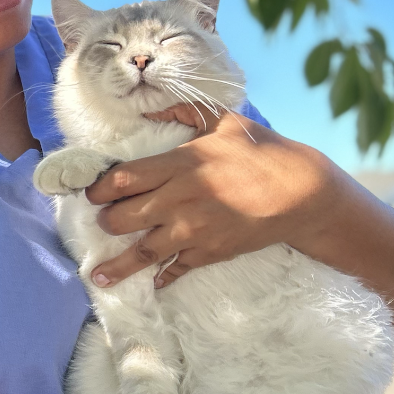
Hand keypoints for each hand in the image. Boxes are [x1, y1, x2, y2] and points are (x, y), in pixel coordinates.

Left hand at [84, 103, 331, 288]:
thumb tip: (148, 109)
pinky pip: (177, 268)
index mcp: (181, 165)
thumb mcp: (223, 121)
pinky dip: (163, 276)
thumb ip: (184, 110)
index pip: (124, 180)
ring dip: (119, 264)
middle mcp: (181, 199)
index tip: (92, 193)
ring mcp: (195, 230)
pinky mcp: (210, 252)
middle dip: (107, 222)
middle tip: (103, 221)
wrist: (302, 193)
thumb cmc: (262, 151)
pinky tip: (152, 283)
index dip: (100, 189)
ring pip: (144, 251)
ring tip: (99, 275)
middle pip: (125, 217)